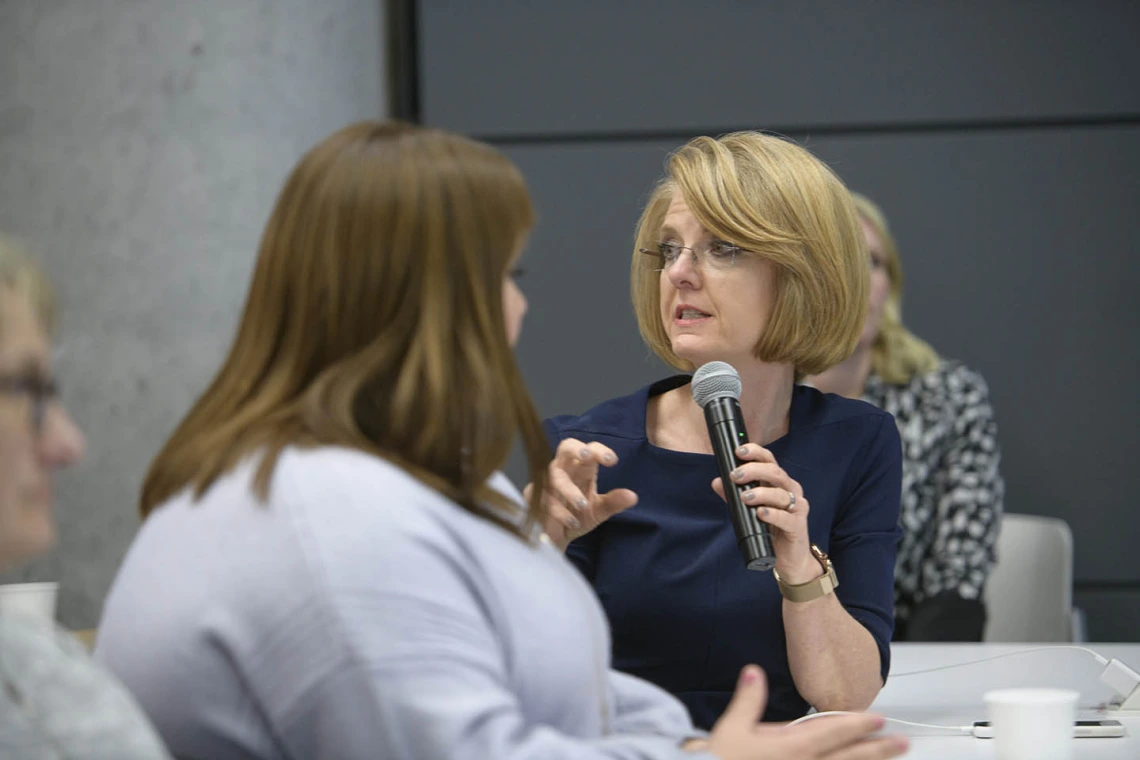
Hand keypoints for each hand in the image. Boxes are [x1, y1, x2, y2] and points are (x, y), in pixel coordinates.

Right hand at [525, 437, 637, 550]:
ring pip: (554, 475)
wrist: (556, 540)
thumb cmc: (576, 518)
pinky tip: (572, 523)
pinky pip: (544, 498)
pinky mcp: (533, 496)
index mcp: (582, 469)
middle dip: (576, 449)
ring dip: (569, 490)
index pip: (590, 450)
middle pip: (566, 447)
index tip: (613, 461)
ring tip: (583, 506)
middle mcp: (565, 470)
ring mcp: (546, 482)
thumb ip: (613, 503)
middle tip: (587, 457)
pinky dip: (559, 511)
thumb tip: (633, 496)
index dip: (600, 451)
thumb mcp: (598, 512)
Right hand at [702, 665, 907, 759]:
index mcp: (791, 750)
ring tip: (890, 757)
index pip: (832, 733)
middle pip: (849, 758)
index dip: (857, 724)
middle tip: (903, 742)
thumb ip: (748, 699)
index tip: (879, 718)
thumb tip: (754, 671)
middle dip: (878, 749)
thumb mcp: (732, 728)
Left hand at [711, 443, 819, 583]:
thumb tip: (717, 482)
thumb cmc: (770, 529)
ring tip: (744, 497)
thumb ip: (734, 496)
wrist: (789, 558)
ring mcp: (797, 508)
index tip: (739, 451)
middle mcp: (790, 491)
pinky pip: (787, 517)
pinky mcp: (799, 526)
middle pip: (776, 473)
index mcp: (778, 483)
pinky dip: (773, 514)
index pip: (769, 461)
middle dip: (754, 471)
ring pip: (781, 494)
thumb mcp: (749, 510)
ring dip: (761, 493)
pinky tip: (761, 514)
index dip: (756, 453)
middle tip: (736, 476)